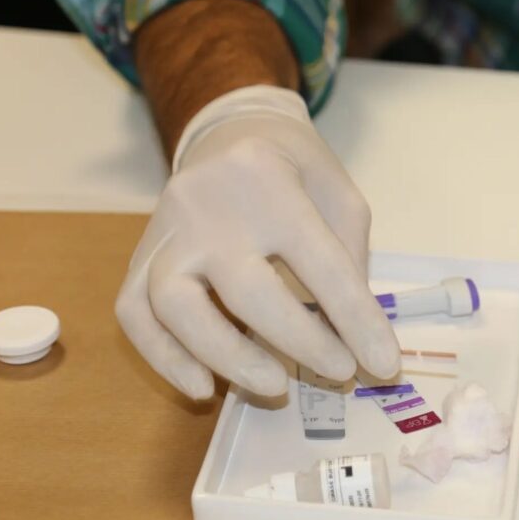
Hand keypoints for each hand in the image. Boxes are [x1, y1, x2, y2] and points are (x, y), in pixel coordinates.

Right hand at [116, 86, 399, 398]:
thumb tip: (354, 336)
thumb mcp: (339, 194)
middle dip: (300, 341)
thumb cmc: (294, 169)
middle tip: (339, 371)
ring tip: (273, 385)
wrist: (229, 132)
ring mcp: (166, 231)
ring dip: (226, 356)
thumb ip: (349, 257)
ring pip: (175, 306)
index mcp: (271, 182)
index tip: (383, 365)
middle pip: (247, 289)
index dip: (357, 320)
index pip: (321, 262)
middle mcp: (208, 205)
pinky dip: (164, 358)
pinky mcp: (140, 254)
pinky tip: (203, 387)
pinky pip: (135, 313)